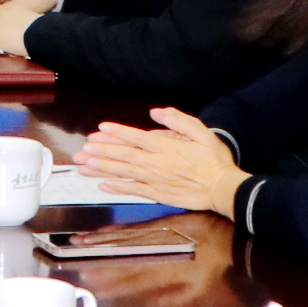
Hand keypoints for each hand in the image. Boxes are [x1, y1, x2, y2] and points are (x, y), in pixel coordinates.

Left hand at [74, 107, 246, 213]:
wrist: (223, 188)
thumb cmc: (214, 160)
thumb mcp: (202, 132)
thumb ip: (179, 120)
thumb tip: (157, 112)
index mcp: (166, 147)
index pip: (136, 137)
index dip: (117, 132)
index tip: (101, 129)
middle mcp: (157, 163)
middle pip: (124, 156)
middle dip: (101, 152)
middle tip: (83, 150)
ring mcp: (156, 180)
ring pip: (125, 173)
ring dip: (103, 169)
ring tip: (85, 166)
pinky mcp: (159, 194)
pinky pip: (135, 191)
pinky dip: (118, 188)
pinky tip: (103, 185)